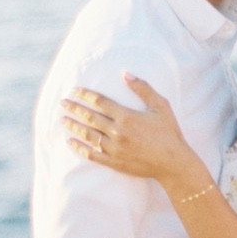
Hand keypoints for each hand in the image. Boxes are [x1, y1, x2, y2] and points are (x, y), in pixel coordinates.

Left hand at [63, 77, 199, 188]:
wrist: (173, 163)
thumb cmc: (169, 133)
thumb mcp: (160, 106)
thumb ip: (143, 88)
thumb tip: (125, 74)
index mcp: (127, 116)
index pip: (100, 102)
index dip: (85, 95)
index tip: (75, 90)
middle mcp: (117, 132)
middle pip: (90, 117)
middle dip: (74, 108)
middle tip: (63, 103)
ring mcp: (114, 148)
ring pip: (87, 135)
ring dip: (74, 126)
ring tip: (63, 120)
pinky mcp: (114, 162)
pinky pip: (92, 154)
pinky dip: (79, 148)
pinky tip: (71, 142)